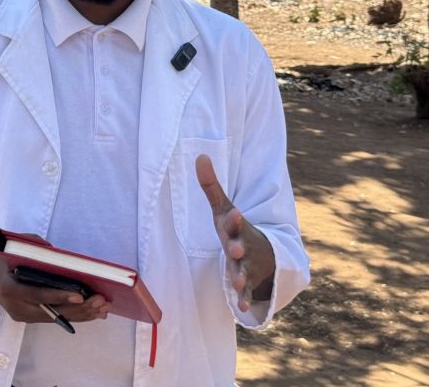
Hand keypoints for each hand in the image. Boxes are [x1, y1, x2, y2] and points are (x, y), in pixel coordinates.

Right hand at [0, 243, 110, 324]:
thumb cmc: (0, 256)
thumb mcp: (12, 245)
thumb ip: (34, 247)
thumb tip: (59, 255)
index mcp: (9, 288)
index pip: (37, 295)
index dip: (59, 296)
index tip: (80, 295)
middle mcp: (16, 306)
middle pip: (51, 311)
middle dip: (79, 308)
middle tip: (101, 301)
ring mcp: (23, 315)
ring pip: (56, 317)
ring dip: (82, 314)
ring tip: (103, 308)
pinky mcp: (30, 317)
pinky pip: (54, 317)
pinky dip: (74, 315)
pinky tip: (93, 313)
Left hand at [195, 154, 275, 310]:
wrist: (264, 251)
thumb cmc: (235, 227)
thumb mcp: (223, 208)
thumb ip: (211, 185)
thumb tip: (200, 155)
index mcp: (236, 227)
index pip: (234, 221)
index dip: (234, 218)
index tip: (234, 212)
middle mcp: (244, 246)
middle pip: (241, 247)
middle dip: (238, 248)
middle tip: (235, 250)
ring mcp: (247, 265)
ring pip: (244, 272)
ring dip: (241, 277)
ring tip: (237, 282)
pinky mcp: (248, 282)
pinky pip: (247, 293)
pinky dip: (245, 300)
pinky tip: (243, 309)